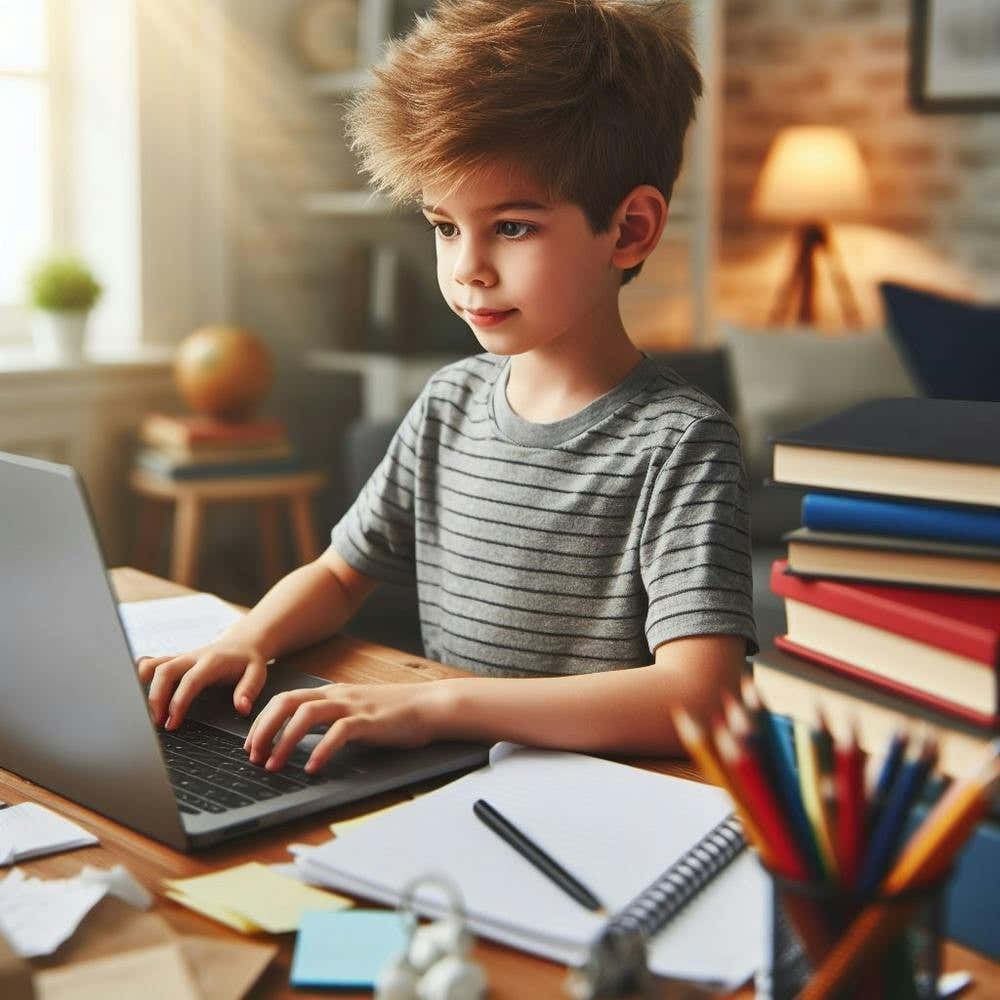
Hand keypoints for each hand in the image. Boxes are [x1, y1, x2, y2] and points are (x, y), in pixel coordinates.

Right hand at [136, 637, 268, 729]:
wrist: (243, 642)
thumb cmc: (248, 661)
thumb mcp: (258, 673)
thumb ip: (249, 689)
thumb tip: (241, 708)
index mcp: (212, 661)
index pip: (190, 680)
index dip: (178, 702)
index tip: (172, 723)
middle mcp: (192, 657)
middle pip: (165, 671)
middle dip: (156, 697)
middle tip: (156, 723)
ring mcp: (181, 657)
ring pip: (154, 666)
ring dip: (144, 688)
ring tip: (145, 713)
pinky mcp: (174, 660)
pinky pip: (152, 663)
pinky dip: (140, 675)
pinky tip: (134, 691)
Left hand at [244, 682, 443, 772]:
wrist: (430, 706)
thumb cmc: (395, 714)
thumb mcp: (356, 712)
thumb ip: (332, 720)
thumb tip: (303, 740)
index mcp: (332, 693)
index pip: (285, 699)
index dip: (262, 721)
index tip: (252, 745)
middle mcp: (337, 696)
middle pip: (287, 702)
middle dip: (264, 728)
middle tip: (254, 755)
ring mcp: (353, 707)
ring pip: (306, 714)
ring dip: (284, 740)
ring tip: (274, 765)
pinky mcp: (369, 721)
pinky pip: (339, 732)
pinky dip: (322, 750)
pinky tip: (313, 768)